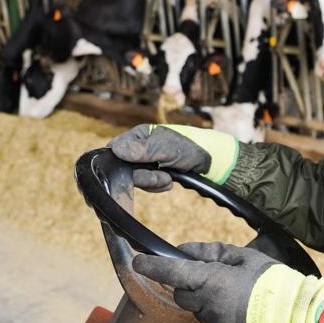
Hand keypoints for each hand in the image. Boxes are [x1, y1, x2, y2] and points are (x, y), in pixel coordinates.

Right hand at [108, 124, 237, 191]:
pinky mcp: (151, 174)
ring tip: (167, 178)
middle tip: (159, 176)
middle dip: (142, 177)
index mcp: (137, 135)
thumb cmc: (189, 147)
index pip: (114, 150)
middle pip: (122, 169)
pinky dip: (157, 186)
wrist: (209, 162)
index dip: (120, 164)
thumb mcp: (166, 147)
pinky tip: (169, 182)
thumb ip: (143, 149)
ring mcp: (143, 163)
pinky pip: (146, 186)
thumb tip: (117, 150)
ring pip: (134, 180)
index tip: (135, 170)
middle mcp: (136, 149)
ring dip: (152, 183)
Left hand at [133, 241, 323, 322]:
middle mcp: (207, 306)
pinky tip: (240, 313)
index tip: (138, 261)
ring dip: (207, 302)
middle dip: (190, 286)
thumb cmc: (270, 279)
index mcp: (211, 281)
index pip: (172, 272)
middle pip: (183, 294)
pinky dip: (219, 318)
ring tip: (236, 298)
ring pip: (198, 311)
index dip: (152, 266)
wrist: (295, 314)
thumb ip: (209, 252)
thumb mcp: (242, 256)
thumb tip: (184, 251)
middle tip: (214, 279)